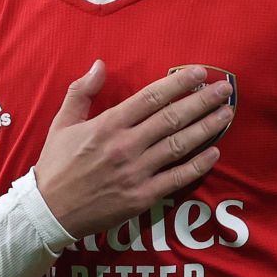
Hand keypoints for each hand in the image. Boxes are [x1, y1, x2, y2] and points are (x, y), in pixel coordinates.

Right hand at [35, 61, 233, 237]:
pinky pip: (177, 178)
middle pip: (172, 118)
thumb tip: (100, 64)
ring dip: (207, 128)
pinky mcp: (142, 197)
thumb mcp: (62, 123)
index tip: (200, 72)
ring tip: (227, 114)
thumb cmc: (56, 165)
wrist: (49, 212)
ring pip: (179, 145)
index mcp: (107, 124)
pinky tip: (214, 152)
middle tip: (226, 89)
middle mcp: (125, 146)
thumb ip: (82, 91)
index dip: (178, 83)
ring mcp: (136, 172)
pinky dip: (198, 165)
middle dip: (202, 101)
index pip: (151, 98)